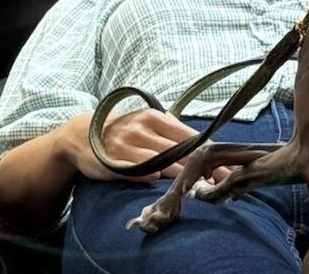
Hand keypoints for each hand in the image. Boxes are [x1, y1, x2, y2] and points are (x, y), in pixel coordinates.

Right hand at [65, 110, 231, 183]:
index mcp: (155, 117)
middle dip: (202, 170)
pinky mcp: (113, 162)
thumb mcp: (147, 122)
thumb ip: (173, 133)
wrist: (80, 134)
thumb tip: (206, 148)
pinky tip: (162, 187)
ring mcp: (126, 146)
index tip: (227, 169)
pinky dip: (150, 178)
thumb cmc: (123, 129)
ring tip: (199, 190)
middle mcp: (141, 129)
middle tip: (221, 184)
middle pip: (180, 153)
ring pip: (162, 164)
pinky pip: (136, 173)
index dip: (210, 155)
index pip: (189, 137)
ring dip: (181, 179)